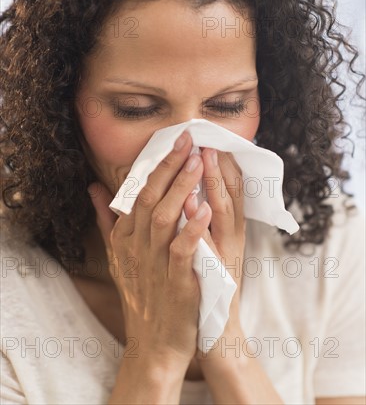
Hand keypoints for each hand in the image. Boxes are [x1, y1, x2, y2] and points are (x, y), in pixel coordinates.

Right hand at [87, 131, 211, 370]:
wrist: (153, 343)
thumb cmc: (141, 294)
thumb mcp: (118, 255)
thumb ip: (107, 220)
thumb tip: (94, 187)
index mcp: (125, 237)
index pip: (137, 192)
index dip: (156, 165)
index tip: (172, 141)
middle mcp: (136, 246)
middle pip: (149, 198)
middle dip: (168, 166)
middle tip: (187, 139)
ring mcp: (154, 263)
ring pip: (164, 218)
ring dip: (181, 188)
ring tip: (197, 162)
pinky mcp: (175, 282)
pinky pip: (182, 250)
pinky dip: (192, 228)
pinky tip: (206, 208)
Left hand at [183, 148, 245, 361]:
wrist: (203, 333)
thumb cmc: (194, 286)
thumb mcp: (192, 250)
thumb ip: (185, 222)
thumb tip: (175, 194)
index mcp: (222, 231)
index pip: (225, 191)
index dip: (218, 165)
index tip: (206, 140)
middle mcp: (228, 240)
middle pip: (229, 196)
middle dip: (217, 167)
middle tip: (206, 140)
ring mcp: (223, 257)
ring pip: (223, 215)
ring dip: (214, 186)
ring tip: (203, 160)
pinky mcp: (215, 276)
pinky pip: (208, 246)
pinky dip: (202, 225)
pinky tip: (195, 206)